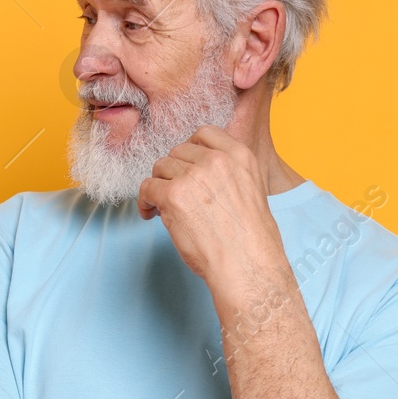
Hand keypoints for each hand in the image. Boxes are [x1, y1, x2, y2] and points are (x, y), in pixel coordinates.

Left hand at [136, 125, 283, 293]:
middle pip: (177, 151)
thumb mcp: (253, 192)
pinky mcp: (173, 196)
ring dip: (158, 186)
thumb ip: (229, 175)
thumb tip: (203, 177)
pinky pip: (147, 187)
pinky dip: (144, 201)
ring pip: (160, 167)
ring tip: (160, 206)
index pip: (204, 134)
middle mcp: (216, 160)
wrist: (246, 264)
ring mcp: (193, 176)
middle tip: (172, 192)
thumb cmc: (252, 241)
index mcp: (240, 156)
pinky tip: (150, 214)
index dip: (189, 149)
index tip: (184, 165)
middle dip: (172, 171)